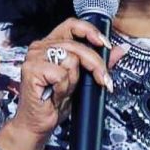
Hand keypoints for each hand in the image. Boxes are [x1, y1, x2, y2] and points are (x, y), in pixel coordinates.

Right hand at [4, 18, 126, 149]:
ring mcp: (34, 57)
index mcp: (51, 44)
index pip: (73, 25)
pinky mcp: (31, 69)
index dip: (91, 31)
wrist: (38, 123)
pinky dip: (63, 88)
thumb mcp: (83, 81)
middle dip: (95, 64)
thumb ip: (98, 63)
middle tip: (103, 80)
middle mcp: (41, 47)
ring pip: (71, 59)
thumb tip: (119, 50)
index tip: (105, 44)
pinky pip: (61, 74)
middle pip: (77, 45)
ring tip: (65, 91)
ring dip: (74, 80)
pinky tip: (55, 94)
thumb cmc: (54, 102)